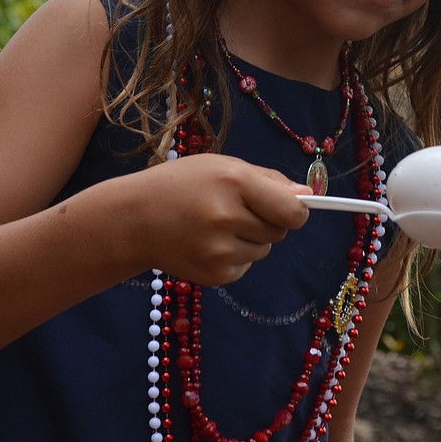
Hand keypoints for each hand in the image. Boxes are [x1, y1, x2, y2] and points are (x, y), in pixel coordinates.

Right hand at [120, 153, 310, 285]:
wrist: (133, 219)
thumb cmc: (182, 185)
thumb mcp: (222, 166)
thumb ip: (268, 180)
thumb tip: (307, 196)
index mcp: (234, 182)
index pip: (291, 210)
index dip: (298, 211)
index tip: (294, 209)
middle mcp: (227, 217)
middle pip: (279, 230)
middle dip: (268, 221)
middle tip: (236, 210)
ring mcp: (219, 250)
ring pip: (264, 249)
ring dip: (250, 239)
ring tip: (216, 226)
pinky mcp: (214, 275)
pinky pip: (246, 265)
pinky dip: (235, 256)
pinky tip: (208, 243)